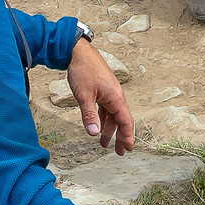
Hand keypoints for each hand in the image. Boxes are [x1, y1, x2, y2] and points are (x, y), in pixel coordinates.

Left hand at [68, 38, 133, 154]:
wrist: (77, 52)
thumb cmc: (83, 71)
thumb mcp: (84, 96)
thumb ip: (89, 115)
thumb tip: (93, 133)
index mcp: (116, 97)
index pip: (125, 121)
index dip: (127, 136)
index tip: (127, 149)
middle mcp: (116, 96)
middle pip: (121, 120)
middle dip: (119, 136)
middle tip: (118, 152)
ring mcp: (109, 92)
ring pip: (112, 115)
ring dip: (109, 129)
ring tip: (104, 143)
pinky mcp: (102, 89)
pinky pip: (106, 108)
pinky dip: (103, 119)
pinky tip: (97, 126)